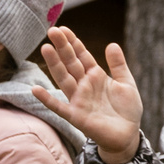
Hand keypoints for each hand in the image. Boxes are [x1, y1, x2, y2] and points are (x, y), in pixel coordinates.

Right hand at [35, 29, 143, 163]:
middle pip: (70, 63)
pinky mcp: (76, 116)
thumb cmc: (126, 110)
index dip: (73, 43)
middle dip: (62, 47)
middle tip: (52, 30)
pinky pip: (58, 107)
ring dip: (54, 65)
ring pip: (63, 79)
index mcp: (96, 76)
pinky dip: (47, 99)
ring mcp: (78, 100)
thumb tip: (112, 44)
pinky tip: (35, 89)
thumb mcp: (127, 83)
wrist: (128, 135)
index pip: (82, 56)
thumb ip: (118, 65)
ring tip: (45, 48)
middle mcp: (84, 86)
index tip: (63, 28)